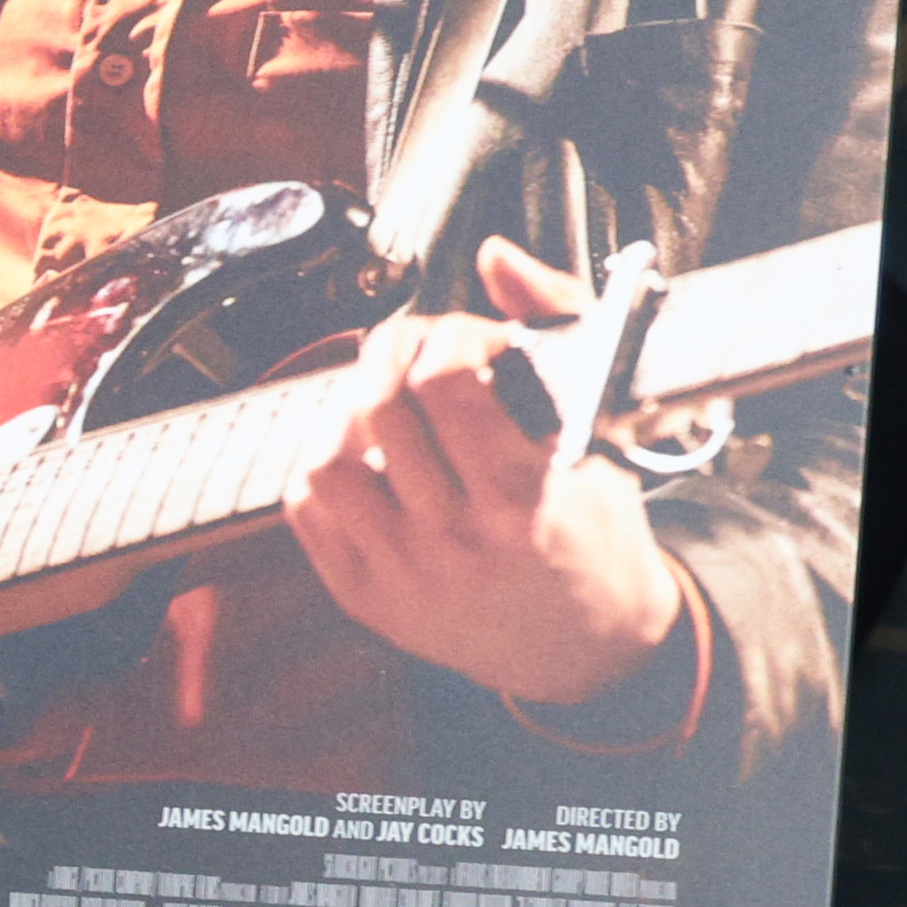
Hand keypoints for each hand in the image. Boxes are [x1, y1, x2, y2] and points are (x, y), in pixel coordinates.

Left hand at [289, 238, 691, 708]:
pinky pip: (306, 509)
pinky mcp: (361, 595)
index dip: (450, 335)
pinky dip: (326, 465)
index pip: (447, 382)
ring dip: (347, 411)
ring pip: (326, 459)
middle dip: (391, 350)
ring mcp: (400, 572)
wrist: (585, 649)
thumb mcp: (601, 432)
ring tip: (386, 401)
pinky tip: (368, 456)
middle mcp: (456, 538)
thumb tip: (496, 257)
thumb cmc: (593, 530)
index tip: (472, 338)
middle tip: (413, 346)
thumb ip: (554, 330)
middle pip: (379, 408)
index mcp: (524, 495)